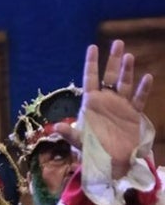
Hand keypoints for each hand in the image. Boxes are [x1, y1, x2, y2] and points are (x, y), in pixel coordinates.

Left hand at [55, 40, 152, 178]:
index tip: (92, 47)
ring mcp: (121, 106)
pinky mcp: (133, 115)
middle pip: (110, 76)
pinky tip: (147, 77)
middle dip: (113, 60)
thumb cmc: (91, 150)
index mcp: (91, 104)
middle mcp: (106, 101)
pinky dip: (143, 90)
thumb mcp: (78, 141)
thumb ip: (69, 133)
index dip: (91, 64)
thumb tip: (57, 126)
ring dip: (127, 71)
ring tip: (128, 56)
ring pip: (124, 84)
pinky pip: (139, 100)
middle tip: (117, 43)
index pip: (90, 79)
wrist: (109, 162)